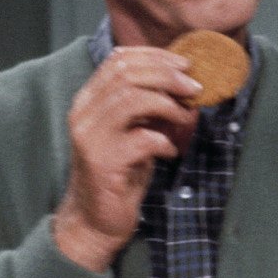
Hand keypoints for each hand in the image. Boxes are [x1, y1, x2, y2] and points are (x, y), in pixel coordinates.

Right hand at [51, 47, 203, 270]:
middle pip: (126, 75)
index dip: (154, 57)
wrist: (95, 219)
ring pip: (131, 100)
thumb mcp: (134, 132)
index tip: (185, 64)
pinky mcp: (103, 163)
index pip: (118, 60)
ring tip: (185, 118)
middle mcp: (83, 113)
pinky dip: (164, 141)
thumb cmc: (120, 174)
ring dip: (167, 105)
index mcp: (88, 100)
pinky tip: (170, 151)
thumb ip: (148, 107)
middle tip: (194, 87)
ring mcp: (90, 137)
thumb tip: (186, 85)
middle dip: (167, 76)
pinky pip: (141, 139)